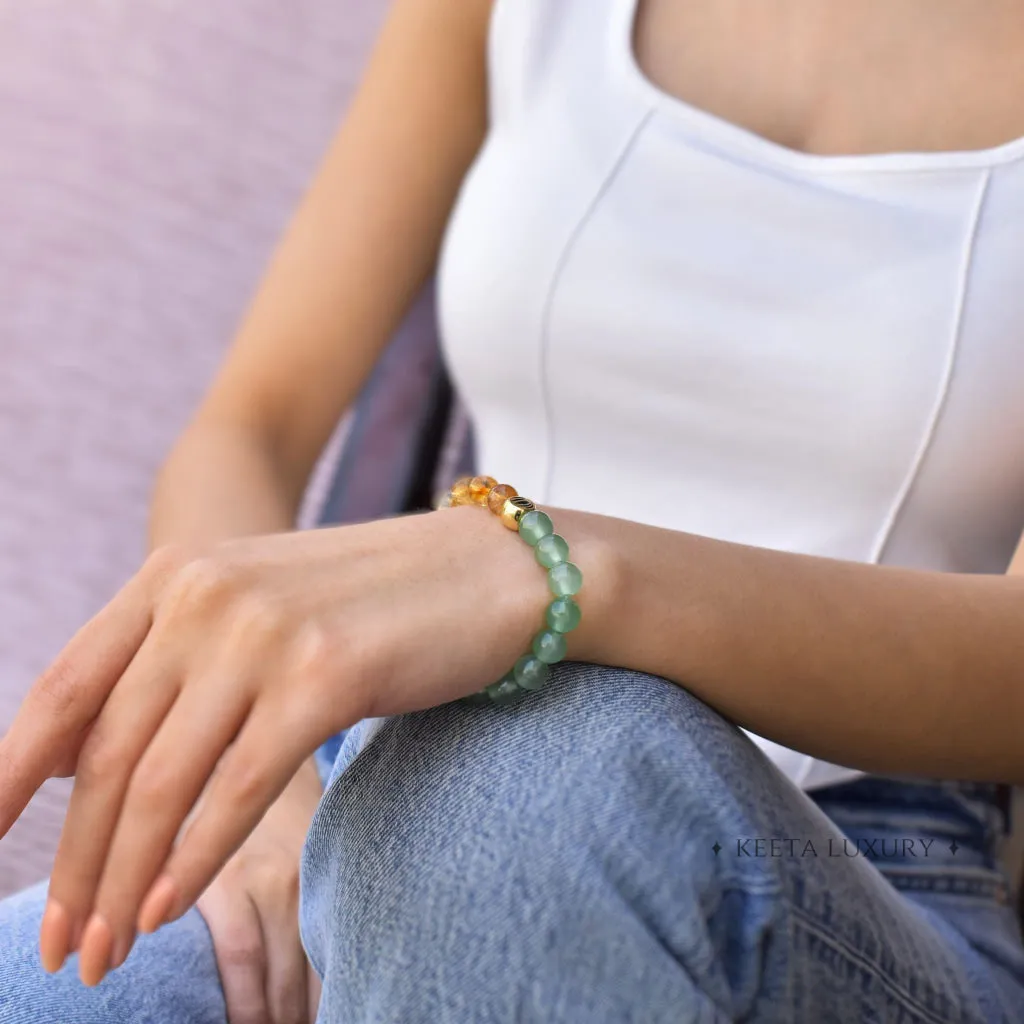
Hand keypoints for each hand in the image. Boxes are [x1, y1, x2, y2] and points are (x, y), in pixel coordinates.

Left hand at [0, 505, 591, 985]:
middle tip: (67, 943)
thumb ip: (174, 661)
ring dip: (124, 879)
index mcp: (176, 572)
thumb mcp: (255, 605)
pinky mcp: (325, 677)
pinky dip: (193, 859)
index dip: (9, 777)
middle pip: (109, 752)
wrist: (487, 567)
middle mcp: (206, 593)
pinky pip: (234, 790)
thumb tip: (91, 761)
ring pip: (161, 782)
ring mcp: (264, 632)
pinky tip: (169, 908)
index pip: (64, 688)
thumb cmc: (371, 599)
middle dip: (77, 861)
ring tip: (109, 946)